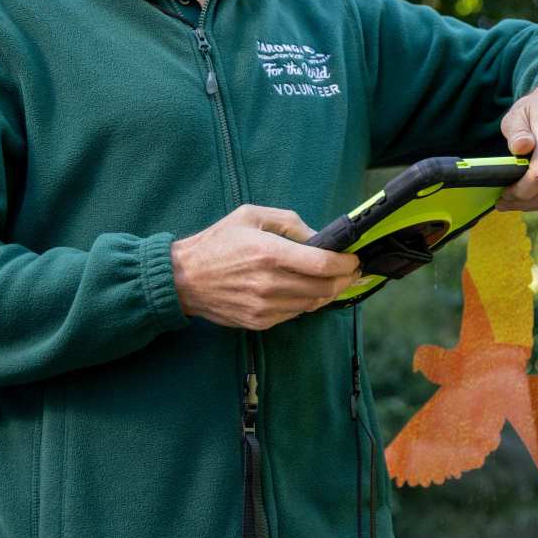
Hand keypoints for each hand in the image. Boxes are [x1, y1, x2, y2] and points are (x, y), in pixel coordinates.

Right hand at [170, 205, 362, 329]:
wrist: (183, 278)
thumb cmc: (217, 242)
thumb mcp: (251, 216)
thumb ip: (290, 223)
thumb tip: (319, 238)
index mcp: (270, 253)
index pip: (323, 264)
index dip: (346, 264)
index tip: (354, 260)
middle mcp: (270, 283)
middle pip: (324, 288)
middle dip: (344, 280)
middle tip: (351, 271)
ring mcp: (265, 306)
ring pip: (312, 304)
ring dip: (327, 292)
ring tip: (331, 280)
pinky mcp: (259, 321)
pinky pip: (295, 314)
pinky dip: (306, 303)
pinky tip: (305, 291)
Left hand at [495, 78, 537, 211]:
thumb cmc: (537, 109)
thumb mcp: (518, 113)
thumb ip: (517, 132)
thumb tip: (519, 148)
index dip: (521, 191)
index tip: (504, 192)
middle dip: (523, 202)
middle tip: (503, 201)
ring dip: (532, 203)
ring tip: (514, 198)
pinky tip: (531, 190)